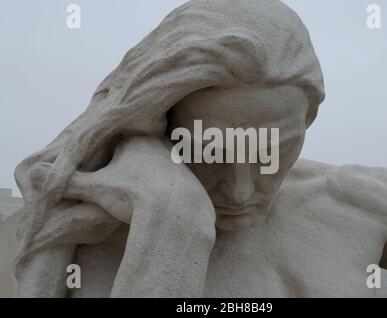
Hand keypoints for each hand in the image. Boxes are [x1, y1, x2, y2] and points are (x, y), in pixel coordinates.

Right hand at [30, 136, 216, 296]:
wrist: (175, 211)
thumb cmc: (133, 194)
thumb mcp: (95, 187)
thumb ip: (69, 180)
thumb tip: (36, 175)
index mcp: (134, 139)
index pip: (118, 139)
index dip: (110, 153)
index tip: (106, 168)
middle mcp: (158, 143)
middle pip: (139, 148)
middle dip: (130, 161)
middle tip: (123, 180)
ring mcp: (176, 158)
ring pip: (158, 161)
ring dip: (150, 172)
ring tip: (141, 190)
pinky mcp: (189, 176)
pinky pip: (173, 177)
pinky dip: (165, 185)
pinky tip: (160, 197)